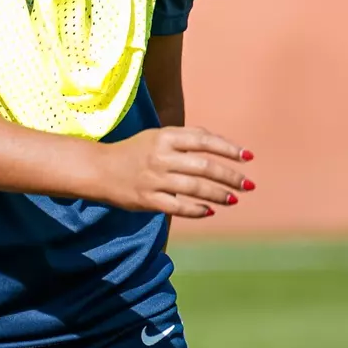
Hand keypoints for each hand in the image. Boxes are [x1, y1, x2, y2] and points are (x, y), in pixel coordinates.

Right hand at [95, 127, 253, 217]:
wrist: (98, 169)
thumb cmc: (134, 151)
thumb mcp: (157, 136)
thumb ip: (186, 138)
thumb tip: (219, 144)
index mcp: (165, 136)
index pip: (204, 140)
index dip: (229, 148)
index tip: (248, 157)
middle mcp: (161, 156)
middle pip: (204, 166)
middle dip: (231, 176)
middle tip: (249, 185)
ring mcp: (154, 179)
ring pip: (195, 188)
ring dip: (219, 195)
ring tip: (234, 199)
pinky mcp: (147, 199)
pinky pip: (178, 207)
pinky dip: (197, 210)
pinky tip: (210, 211)